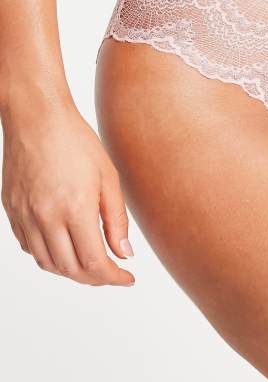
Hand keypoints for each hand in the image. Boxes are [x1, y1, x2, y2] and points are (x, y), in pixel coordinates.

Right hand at [1, 100, 134, 285]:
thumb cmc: (75, 140)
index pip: (94, 263)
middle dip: (95, 278)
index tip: (127, 278)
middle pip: (70, 269)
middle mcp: (46, 218)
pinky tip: (64, 246)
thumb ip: (116, 219)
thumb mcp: (108, 177)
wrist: (37, 118)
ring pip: (47, 263)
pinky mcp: (12, 211)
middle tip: (112, 272)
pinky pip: (29, 247)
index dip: (113, 277)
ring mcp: (25, 216)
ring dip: (71, 270)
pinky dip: (48, 255)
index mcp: (74, 209)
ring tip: (91, 262)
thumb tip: (124, 253)